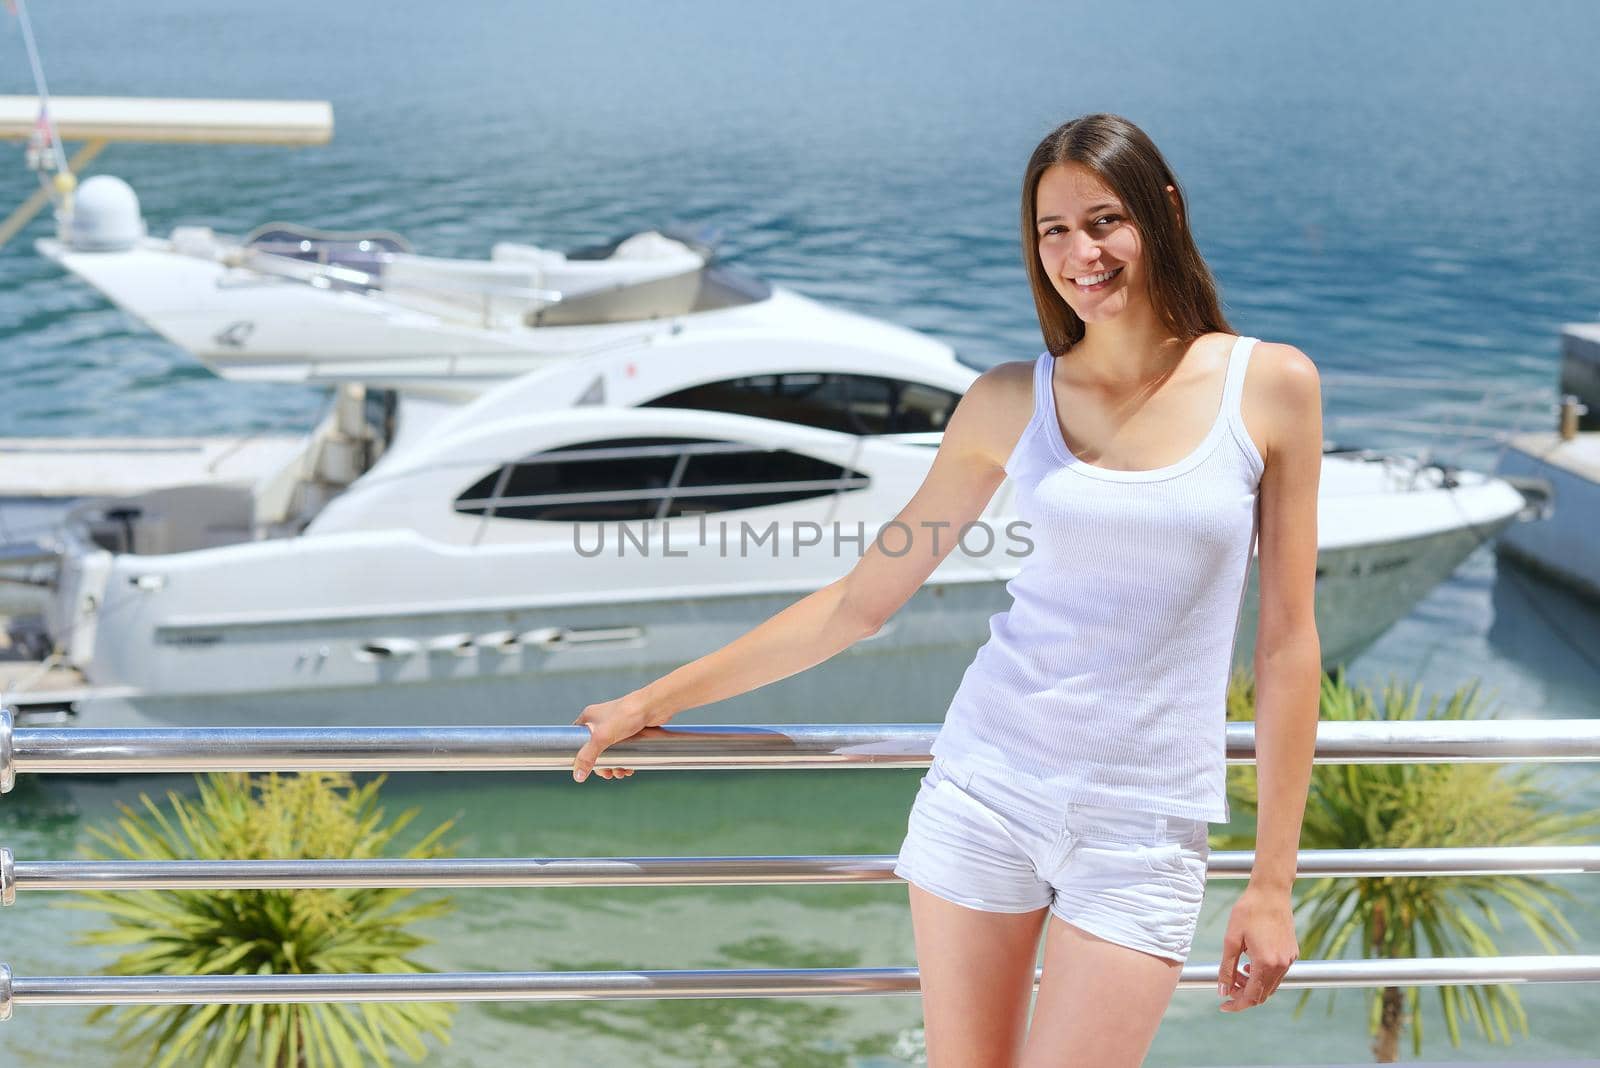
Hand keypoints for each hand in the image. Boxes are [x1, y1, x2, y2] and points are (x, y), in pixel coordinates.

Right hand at [571, 693, 651, 781]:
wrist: (654, 706)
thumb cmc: (627, 714)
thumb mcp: (602, 737)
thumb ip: (588, 756)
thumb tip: (578, 775)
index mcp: (590, 717)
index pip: (577, 738)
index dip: (580, 754)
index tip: (587, 767)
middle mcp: (601, 720)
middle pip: (595, 748)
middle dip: (602, 764)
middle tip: (608, 774)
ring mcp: (616, 725)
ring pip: (611, 750)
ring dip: (615, 764)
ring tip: (621, 772)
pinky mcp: (630, 730)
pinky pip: (624, 749)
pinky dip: (625, 759)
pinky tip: (629, 767)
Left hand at [1217, 883, 1298, 1011]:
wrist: (1270, 892)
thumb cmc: (1248, 911)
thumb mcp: (1231, 940)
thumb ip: (1226, 968)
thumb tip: (1222, 991)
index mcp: (1266, 963)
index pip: (1252, 996)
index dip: (1236, 1004)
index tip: (1223, 1005)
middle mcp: (1282, 965)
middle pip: (1263, 994)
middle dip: (1243, 995)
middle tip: (1227, 987)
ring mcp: (1289, 959)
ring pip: (1271, 985)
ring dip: (1253, 985)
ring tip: (1236, 973)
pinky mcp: (1292, 953)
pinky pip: (1277, 974)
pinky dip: (1263, 976)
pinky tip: (1250, 965)